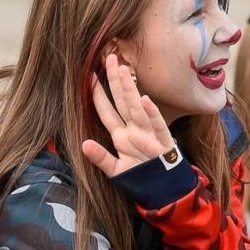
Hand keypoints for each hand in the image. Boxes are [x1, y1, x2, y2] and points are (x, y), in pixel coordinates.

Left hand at [80, 53, 174, 176]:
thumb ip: (101, 158)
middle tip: (109, 57)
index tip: (90, 76)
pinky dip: (151, 114)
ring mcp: (149, 135)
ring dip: (130, 90)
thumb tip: (83, 144)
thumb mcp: (117, 171)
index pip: (107, 111)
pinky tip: (145, 100)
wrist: (166, 192)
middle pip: (122, 102)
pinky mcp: (163, 143)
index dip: (98, 94)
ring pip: (137, 109)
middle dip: (115, 81)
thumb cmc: (142, 179)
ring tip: (123, 70)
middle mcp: (135, 131)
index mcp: (122, 136)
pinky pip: (157, 126)